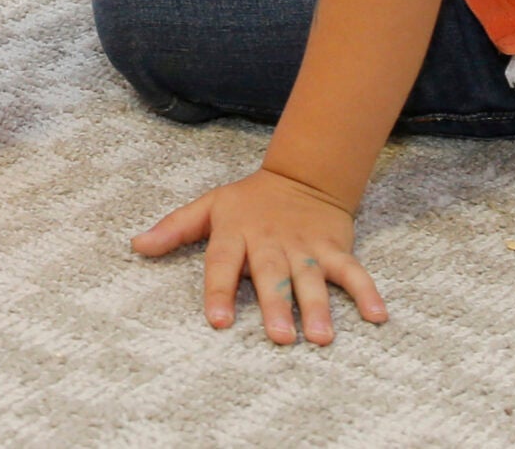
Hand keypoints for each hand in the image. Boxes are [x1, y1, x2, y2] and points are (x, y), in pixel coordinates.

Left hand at [132, 168, 388, 345]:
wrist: (301, 176)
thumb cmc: (248, 202)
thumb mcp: (208, 208)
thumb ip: (174, 229)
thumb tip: (136, 245)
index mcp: (236, 233)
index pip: (223, 262)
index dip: (220, 291)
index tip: (218, 321)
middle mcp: (270, 241)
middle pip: (271, 275)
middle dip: (275, 305)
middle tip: (278, 337)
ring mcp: (305, 245)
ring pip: (311, 277)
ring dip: (317, 306)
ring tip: (320, 336)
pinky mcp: (334, 247)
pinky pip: (353, 271)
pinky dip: (367, 291)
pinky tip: (378, 315)